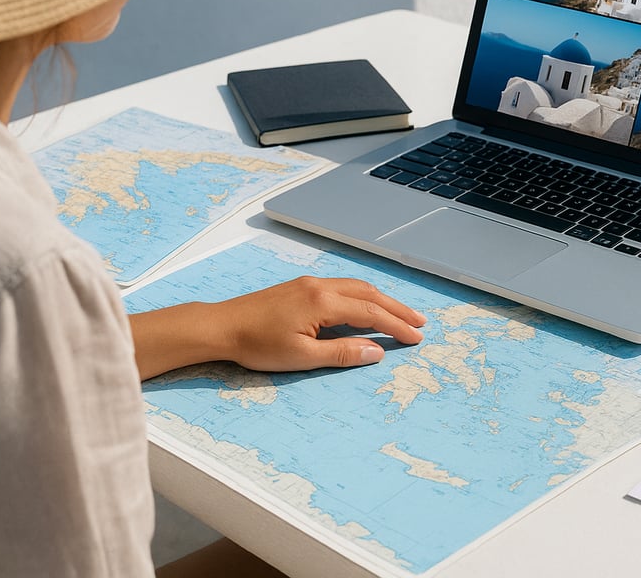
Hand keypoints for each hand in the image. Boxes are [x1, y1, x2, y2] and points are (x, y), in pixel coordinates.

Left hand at [129, 277, 424, 379]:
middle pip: (369, 294)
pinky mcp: (300, 286)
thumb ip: (342, 352)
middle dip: (396, 308)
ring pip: (356, 287)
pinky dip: (362, 295)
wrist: (221, 325)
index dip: (396, 325)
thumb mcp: (302, 356)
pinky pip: (341, 286)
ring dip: (381, 300)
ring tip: (399, 314)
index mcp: (323, 302)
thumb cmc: (258, 345)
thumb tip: (376, 351)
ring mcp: (309, 283)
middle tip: (419, 323)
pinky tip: (364, 305)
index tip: (416, 338)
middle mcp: (320, 286)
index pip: (371, 313)